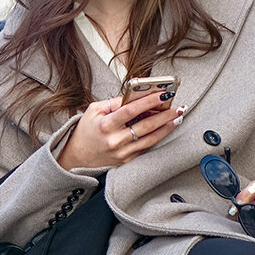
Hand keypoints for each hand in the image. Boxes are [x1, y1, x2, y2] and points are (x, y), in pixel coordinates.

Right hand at [57, 93, 185, 170]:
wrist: (78, 156)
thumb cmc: (86, 131)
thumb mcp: (94, 110)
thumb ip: (114, 103)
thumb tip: (134, 96)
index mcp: (106, 125)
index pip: (131, 110)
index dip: (149, 101)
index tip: (162, 94)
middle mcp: (115, 140)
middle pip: (146, 126)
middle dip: (164, 115)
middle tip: (177, 107)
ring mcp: (122, 152)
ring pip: (150, 138)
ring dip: (166, 127)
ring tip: (176, 117)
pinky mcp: (127, 160)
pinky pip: (146, 147)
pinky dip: (157, 137)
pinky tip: (165, 129)